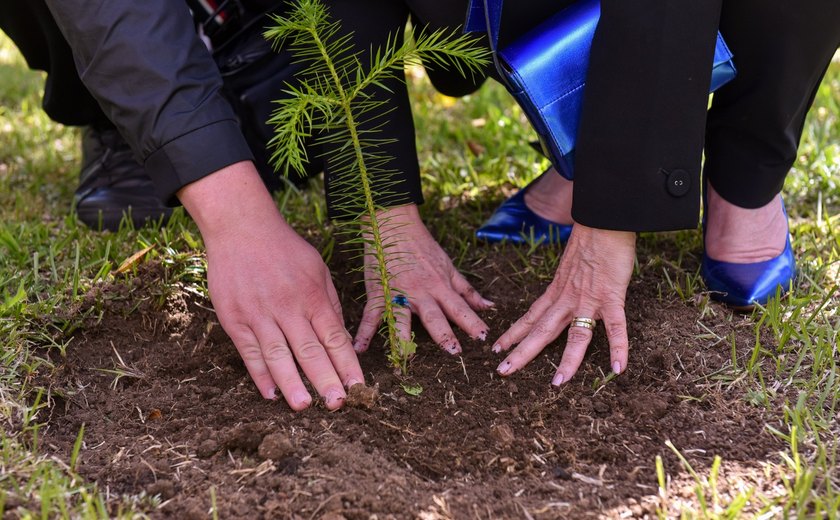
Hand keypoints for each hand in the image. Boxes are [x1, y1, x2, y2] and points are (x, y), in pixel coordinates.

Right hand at [178, 162, 363, 410]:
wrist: (241, 227)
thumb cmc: (284, 249)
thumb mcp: (317, 269)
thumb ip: (330, 303)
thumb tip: (341, 338)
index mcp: (312, 296)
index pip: (335, 338)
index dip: (347, 365)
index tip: (359, 387)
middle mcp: (288, 307)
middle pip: (310, 350)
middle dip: (326, 380)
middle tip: (338, 405)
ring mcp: (259, 314)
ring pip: (278, 356)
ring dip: (292, 383)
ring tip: (304, 406)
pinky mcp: (234, 318)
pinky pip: (249, 352)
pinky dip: (260, 374)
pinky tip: (270, 393)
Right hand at [353, 204, 493, 354]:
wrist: (393, 225)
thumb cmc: (422, 246)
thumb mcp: (449, 267)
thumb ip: (467, 290)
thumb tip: (489, 307)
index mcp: (440, 287)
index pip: (460, 308)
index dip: (472, 322)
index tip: (484, 338)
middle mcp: (420, 293)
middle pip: (434, 316)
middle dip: (444, 334)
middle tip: (453, 352)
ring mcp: (397, 293)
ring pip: (402, 318)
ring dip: (403, 337)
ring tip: (405, 356)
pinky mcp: (377, 293)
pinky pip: (371, 315)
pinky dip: (364, 331)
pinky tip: (360, 348)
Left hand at [493, 224, 634, 384]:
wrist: (603, 218)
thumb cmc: (590, 240)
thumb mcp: (569, 266)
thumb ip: (566, 282)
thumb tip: (567, 290)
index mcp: (556, 291)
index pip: (530, 317)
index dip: (513, 333)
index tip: (497, 347)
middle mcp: (566, 299)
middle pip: (541, 332)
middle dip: (521, 353)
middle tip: (502, 372)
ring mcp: (588, 300)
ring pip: (575, 336)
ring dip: (567, 361)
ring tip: (557, 383)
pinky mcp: (611, 297)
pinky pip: (615, 328)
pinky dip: (618, 348)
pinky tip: (618, 369)